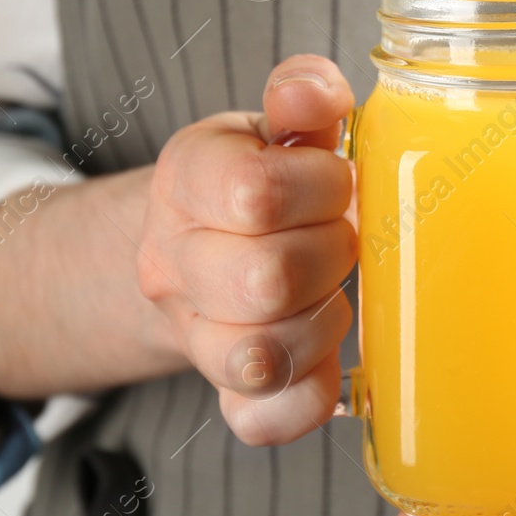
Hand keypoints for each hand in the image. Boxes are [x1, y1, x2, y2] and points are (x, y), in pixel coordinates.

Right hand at [137, 54, 357, 445]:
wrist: (199, 245)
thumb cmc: (263, 179)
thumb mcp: (274, 124)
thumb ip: (303, 95)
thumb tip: (315, 93)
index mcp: (188, 181)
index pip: (254, 193)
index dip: (319, 186)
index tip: (334, 179)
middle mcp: (175, 264)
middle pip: (264, 279)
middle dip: (330, 253)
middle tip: (340, 236)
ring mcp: (195, 335)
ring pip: (261, 356)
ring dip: (323, 321)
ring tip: (330, 291)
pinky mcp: (225, 395)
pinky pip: (261, 422)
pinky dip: (307, 397)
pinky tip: (326, 358)